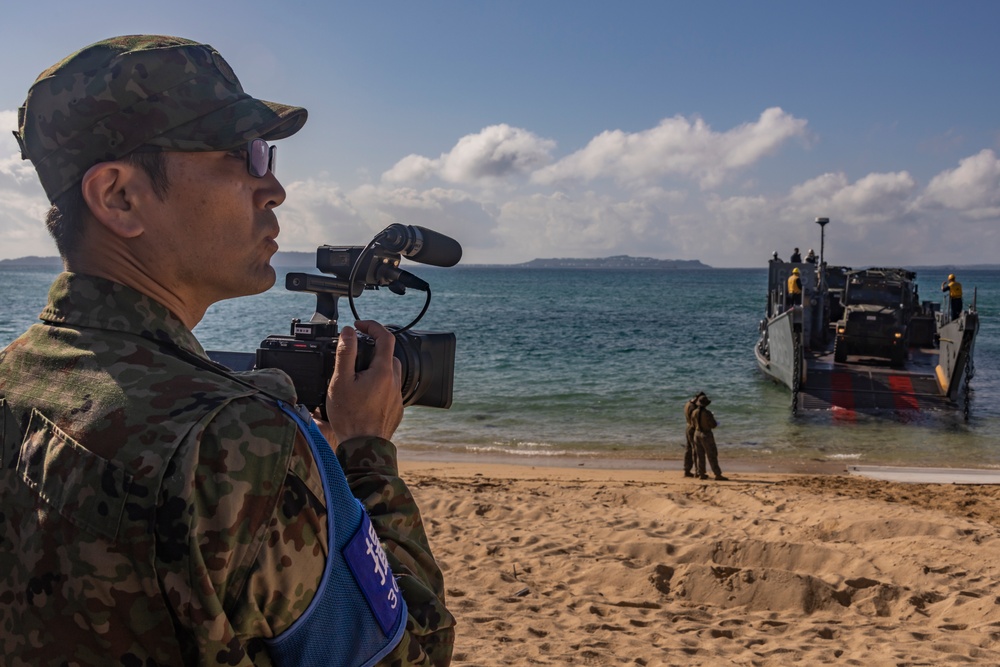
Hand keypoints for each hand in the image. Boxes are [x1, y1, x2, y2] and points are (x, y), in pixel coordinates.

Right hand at [320, 320, 403, 445]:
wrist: (364, 447)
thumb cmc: (350, 416)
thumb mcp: (341, 381)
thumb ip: (345, 354)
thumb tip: (348, 332)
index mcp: (383, 371)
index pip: (386, 337)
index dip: (372, 326)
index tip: (359, 326)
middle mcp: (395, 381)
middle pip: (388, 355)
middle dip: (373, 349)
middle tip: (355, 352)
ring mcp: (397, 396)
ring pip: (390, 373)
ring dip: (376, 368)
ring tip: (357, 376)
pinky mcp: (396, 408)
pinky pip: (390, 389)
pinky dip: (379, 385)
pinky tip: (364, 394)